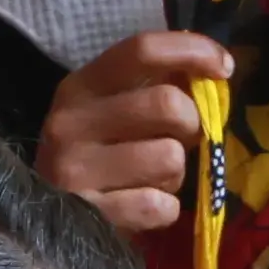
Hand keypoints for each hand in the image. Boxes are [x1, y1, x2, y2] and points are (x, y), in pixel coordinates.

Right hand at [43, 30, 233, 234]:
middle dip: (191, 125)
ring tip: (153, 178)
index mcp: (80, 87)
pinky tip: (141, 205)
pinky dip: (164, 208)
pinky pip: (161, 205)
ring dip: (175, 172)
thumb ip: (154, 84)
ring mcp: (75, 171)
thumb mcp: (110, 109)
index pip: (141, 50)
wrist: (45, 218)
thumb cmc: (94, 155)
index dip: (193, 51)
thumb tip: (213, 69)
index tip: (223, 68)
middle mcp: (71, 123)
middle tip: (180, 140)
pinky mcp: (90, 215)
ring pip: (170, 157)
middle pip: (167, 104)